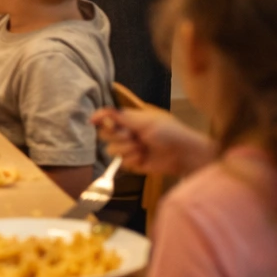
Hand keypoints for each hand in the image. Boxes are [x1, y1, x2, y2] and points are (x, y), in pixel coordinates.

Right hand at [91, 107, 215, 176]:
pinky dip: (132, 159)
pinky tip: (143, 157)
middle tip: (131, 136)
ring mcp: (129, 149)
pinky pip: (121, 162)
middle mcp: (127, 133)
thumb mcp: (145, 121)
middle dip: (117, 136)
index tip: (93, 121)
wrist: (183, 154)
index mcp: (130, 120)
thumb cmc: (168, 132)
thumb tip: (99, 113)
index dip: (101, 119)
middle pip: (105, 135)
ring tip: (142, 148)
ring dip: (126, 149)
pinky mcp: (132, 163)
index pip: (107, 118)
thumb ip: (121, 117)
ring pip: (112, 150)